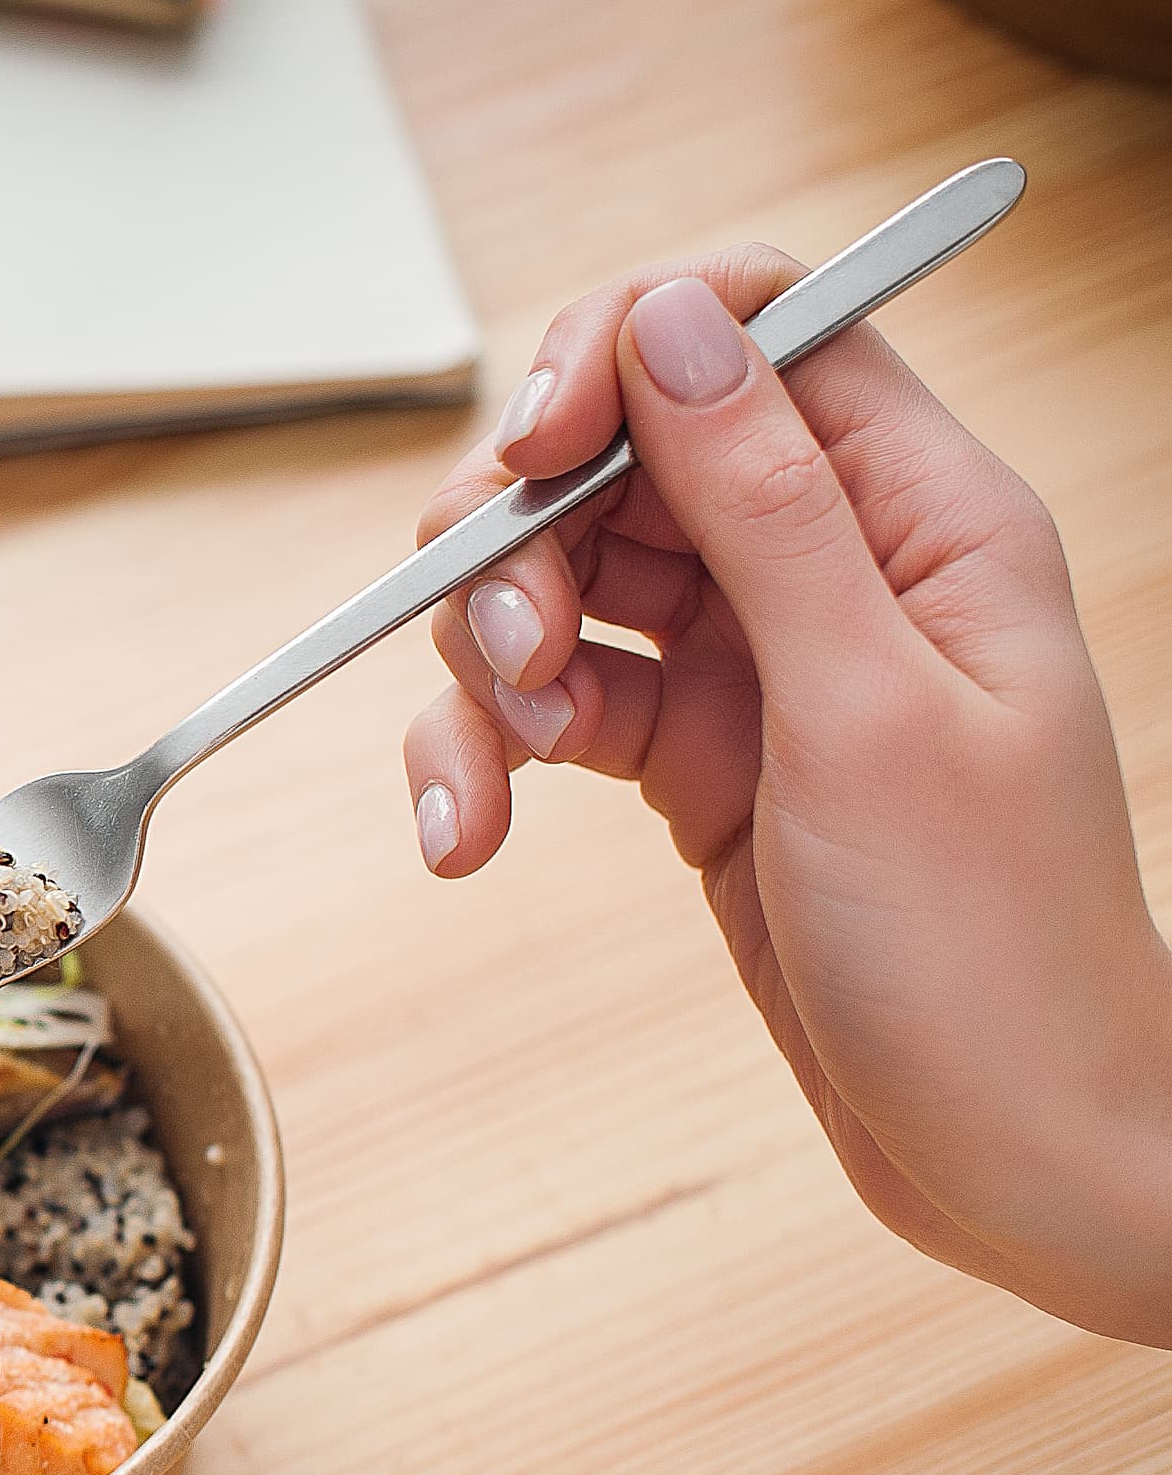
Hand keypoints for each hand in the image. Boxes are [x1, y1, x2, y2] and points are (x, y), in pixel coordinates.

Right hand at [403, 254, 1171, 1344]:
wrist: (1010, 1152)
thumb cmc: (997, 951)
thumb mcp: (868, 711)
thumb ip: (764, 505)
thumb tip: (671, 322)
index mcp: (923, 515)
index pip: (756, 330)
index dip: (619, 354)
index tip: (535, 451)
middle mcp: (834, 564)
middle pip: (620, 455)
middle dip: (522, 542)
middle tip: (511, 654)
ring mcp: (755, 661)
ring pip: (559, 580)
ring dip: (487, 662)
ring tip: (498, 771)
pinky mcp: (690, 755)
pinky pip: (548, 705)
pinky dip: (484, 759)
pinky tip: (464, 837)